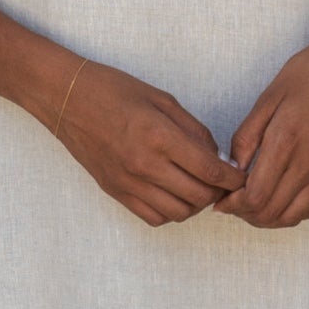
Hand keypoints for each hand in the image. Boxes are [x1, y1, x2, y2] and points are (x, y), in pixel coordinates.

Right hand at [54, 59, 243, 226]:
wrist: (67, 99)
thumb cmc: (114, 91)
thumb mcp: (162, 100)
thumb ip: (194, 131)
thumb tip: (216, 159)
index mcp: (159, 136)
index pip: (210, 171)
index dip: (233, 178)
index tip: (241, 177)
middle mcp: (144, 164)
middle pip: (198, 197)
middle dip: (218, 192)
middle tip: (222, 182)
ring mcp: (128, 182)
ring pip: (178, 213)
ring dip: (195, 204)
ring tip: (197, 187)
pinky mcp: (116, 192)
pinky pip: (154, 217)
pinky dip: (171, 212)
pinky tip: (173, 194)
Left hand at [215, 20, 308, 227]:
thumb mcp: (267, 99)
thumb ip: (247, 137)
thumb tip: (233, 168)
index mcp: (285, 143)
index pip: (255, 197)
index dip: (233, 206)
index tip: (223, 200)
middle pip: (271, 213)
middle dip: (245, 214)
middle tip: (234, 203)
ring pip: (292, 217)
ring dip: (268, 218)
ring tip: (255, 204)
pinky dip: (293, 213)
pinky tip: (282, 200)